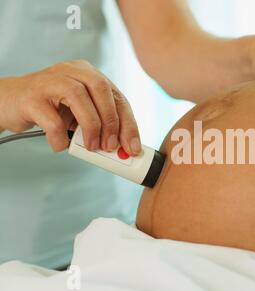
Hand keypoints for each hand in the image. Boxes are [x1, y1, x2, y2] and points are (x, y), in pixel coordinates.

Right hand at [0, 60, 140, 153]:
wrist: (8, 102)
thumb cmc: (49, 108)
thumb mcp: (79, 112)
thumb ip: (99, 123)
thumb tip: (121, 147)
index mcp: (87, 73)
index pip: (117, 96)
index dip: (128, 122)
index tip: (133, 146)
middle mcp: (70, 71)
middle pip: (101, 90)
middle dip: (112, 121)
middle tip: (112, 146)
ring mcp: (48, 81)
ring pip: (78, 97)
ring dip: (91, 127)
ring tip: (92, 146)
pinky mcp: (31, 97)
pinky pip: (52, 120)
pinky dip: (61, 138)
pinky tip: (61, 145)